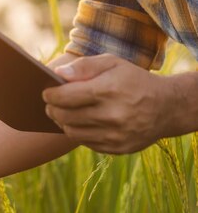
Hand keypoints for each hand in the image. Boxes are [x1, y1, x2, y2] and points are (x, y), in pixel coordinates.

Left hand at [42, 54, 172, 153]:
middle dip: (52, 109)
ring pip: (72, 132)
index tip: (45, 92)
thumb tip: (57, 74)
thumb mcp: (113, 63)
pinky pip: (85, 142)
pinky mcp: (117, 148)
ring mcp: (115, 135)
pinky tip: (79, 123)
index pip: (65, 96)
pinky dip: (78, 132)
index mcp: (109, 90)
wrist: (167, 107)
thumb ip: (84, 66)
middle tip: (49, 104)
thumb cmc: (133, 80)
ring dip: (62, 122)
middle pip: (65, 116)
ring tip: (61, 113)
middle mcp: (112, 115)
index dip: (50, 95)